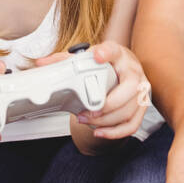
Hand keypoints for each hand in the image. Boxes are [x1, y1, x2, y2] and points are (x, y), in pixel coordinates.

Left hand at [35, 41, 149, 138]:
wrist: (125, 70)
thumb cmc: (108, 64)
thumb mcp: (89, 58)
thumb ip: (65, 60)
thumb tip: (42, 63)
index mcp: (119, 55)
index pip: (114, 50)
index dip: (106, 53)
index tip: (97, 55)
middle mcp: (133, 71)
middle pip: (129, 88)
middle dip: (108, 104)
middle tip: (89, 111)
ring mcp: (141, 90)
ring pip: (130, 110)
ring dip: (107, 120)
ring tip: (87, 121)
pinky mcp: (141, 106)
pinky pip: (132, 124)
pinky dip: (116, 132)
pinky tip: (100, 132)